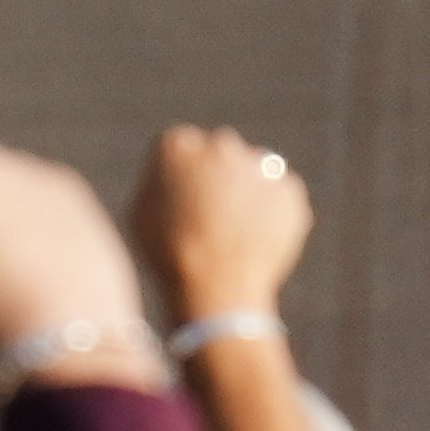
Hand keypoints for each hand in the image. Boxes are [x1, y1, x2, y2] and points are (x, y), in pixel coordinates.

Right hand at [131, 125, 316, 340]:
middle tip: (212, 218)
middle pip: (220, 154)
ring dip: (247, 192)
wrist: (216, 286)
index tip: (183, 204)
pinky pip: (280, 197)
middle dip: (217, 178)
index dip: (182, 178)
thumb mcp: (140, 214)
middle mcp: (221, 145)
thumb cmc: (169, 255)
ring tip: (236, 235)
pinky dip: (274, 213)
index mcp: (177, 145)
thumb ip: (157, 183)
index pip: (182, 149)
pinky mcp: (289, 189)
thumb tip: (172, 176)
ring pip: (254, 172)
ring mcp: (259, 165)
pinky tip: (257, 240)